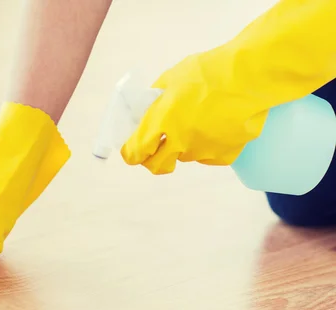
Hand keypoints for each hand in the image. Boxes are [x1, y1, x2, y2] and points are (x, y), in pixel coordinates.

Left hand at [120, 52, 266, 174]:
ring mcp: (203, 150)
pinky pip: (208, 156)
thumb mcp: (171, 78)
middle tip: (155, 149)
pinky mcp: (225, 154)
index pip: (136, 151)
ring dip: (182, 147)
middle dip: (151, 160)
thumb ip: (154, 99)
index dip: (131, 153)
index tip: (132, 151)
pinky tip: (215, 127)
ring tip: (195, 122)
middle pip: (157, 166)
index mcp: (162, 121)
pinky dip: (207, 146)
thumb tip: (145, 111)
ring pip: (184, 157)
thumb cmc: (209, 71)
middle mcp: (180, 141)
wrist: (251, 75)